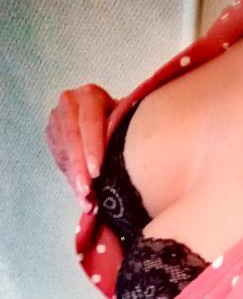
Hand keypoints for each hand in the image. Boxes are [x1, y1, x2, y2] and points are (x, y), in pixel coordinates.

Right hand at [45, 83, 118, 211]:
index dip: (92, 147)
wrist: (113, 121)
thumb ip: (125, 132)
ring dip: (76, 181)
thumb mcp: (128, 121)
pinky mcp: (53, 137)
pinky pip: (60, 162)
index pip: (89, 122)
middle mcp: (70, 103)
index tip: (97, 171)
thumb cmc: (127, 122)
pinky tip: (84, 199)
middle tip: (87, 192)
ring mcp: (57, 119)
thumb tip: (134, 162)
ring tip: (88, 202)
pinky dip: (73, 183)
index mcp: (91, 96)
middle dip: (80, 169)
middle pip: (72, 139)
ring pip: (64, 153)